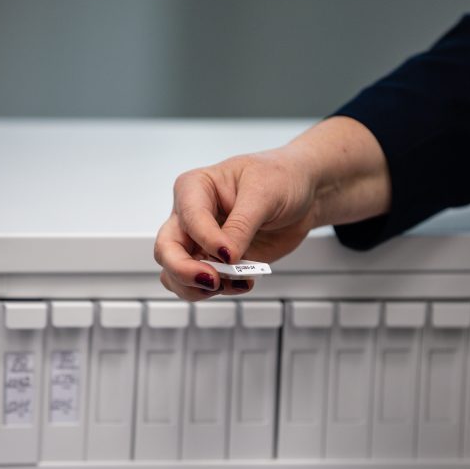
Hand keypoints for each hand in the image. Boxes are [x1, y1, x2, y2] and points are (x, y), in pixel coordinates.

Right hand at [154, 116, 390, 300]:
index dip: (207, 240)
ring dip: (199, 288)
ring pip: (175, 275)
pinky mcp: (216, 262)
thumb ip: (241, 225)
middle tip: (213, 281)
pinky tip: (243, 283)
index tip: (230, 254)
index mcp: (194, 188)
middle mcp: (190, 216)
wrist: (303, 193)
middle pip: (166, 251)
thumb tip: (225, 256)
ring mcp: (200, 242)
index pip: (188, 219)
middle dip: (185, 271)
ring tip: (234, 283)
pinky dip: (219, 291)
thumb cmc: (280, 177)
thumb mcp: (264, 193)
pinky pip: (201, 286)